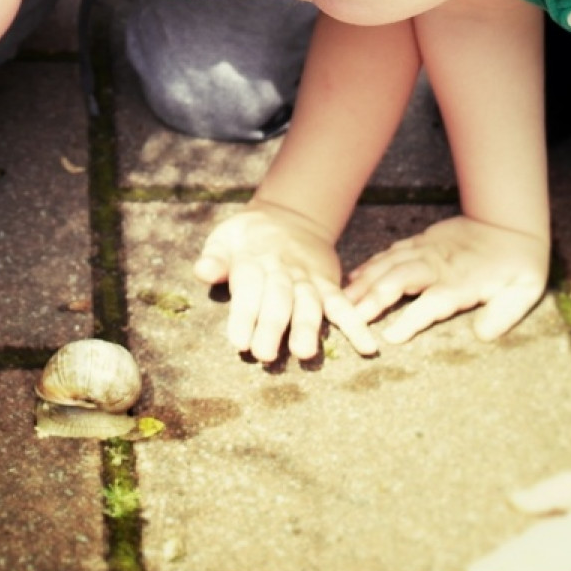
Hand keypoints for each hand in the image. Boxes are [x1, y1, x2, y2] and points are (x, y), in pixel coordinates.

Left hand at [194, 202, 378, 361]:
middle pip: (279, 299)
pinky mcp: (328, 285)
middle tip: (264, 355)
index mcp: (253, 260)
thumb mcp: (225, 238)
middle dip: (272, 326)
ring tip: (305, 353)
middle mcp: (283, 270)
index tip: (238, 342)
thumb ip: (215, 258)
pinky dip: (356, 324)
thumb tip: (202, 271)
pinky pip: (343, 304)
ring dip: (308, 327)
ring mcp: (308, 278)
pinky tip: (368, 347)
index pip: (249, 288)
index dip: (244, 314)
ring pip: (309, 303)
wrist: (289, 216)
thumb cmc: (248, 238)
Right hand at [343, 215, 547, 343]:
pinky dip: (369, 265)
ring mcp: (426, 251)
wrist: (509, 221)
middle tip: (349, 318)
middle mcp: (438, 266)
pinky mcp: (419, 242)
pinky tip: (353, 278)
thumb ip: (504, 314)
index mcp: (462, 283)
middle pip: (399, 280)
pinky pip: (389, 253)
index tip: (390, 338)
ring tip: (341, 301)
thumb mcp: (525, 291)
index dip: (411, 321)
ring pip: (388, 265)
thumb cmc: (519, 263)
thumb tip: (482, 335)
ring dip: (364, 283)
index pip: (432, 304)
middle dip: (372, 299)